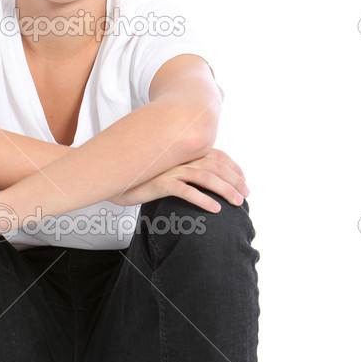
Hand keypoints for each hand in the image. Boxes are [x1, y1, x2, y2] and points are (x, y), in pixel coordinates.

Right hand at [109, 148, 248, 213]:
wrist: (114, 179)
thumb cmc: (143, 177)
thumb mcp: (167, 170)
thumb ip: (185, 169)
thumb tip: (205, 177)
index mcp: (183, 152)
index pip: (216, 155)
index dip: (233, 167)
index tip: (244, 180)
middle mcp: (180, 157)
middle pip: (216, 166)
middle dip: (234, 180)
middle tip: (246, 195)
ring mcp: (171, 169)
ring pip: (206, 177)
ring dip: (225, 190)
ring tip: (237, 203)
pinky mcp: (161, 183)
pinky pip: (187, 191)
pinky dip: (203, 199)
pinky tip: (215, 209)